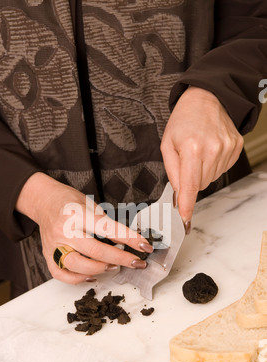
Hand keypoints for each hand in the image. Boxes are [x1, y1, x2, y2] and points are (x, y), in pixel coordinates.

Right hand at [16, 173, 152, 283]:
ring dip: (101, 269)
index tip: (145, 246)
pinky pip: (62, 274)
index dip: (130, 239)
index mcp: (77, 213)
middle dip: (120, 259)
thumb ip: (106, 223)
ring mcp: (54, 245)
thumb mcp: (91, 205)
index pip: (109, 229)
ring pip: (78, 265)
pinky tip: (93, 276)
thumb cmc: (70, 202)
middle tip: (136, 262)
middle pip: (95, 251)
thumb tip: (130, 240)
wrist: (43, 201)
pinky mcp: (47, 255)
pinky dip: (78, 279)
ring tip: (114, 266)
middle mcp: (64, 230)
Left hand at [161, 87, 243, 231]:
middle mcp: (212, 150)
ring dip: (203, 171)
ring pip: (211, 179)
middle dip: (191, 179)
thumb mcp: (167, 144)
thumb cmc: (184, 120)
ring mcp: (227, 149)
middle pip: (200, 185)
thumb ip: (172, 172)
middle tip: (188, 160)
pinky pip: (222, 169)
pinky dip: (214, 164)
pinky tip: (210, 149)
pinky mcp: (236, 147)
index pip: (189, 186)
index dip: (186, 205)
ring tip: (199, 151)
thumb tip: (178, 194)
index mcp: (192, 149)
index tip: (184, 220)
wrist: (207, 98)